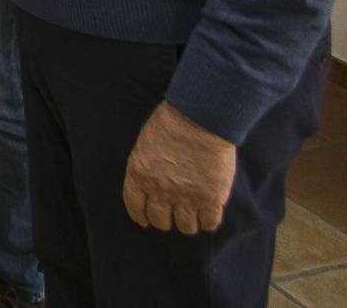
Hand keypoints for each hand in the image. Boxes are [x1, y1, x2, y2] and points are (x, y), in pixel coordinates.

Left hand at [123, 103, 235, 234]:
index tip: (146, 220)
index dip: (141, 216)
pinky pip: (209, 223)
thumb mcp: (144, 145)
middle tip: (173, 214)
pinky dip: (208, 222)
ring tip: (192, 214)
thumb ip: (145, 169)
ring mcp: (186, 197)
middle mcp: (160, 190)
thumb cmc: (170, 124)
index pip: (135, 207)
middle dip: (165, 219)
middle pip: (160, 221)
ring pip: (185, 227)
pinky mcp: (211, 198)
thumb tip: (149, 185)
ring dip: (188, 222)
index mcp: (139, 175)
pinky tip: (208, 214)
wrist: (200, 119)